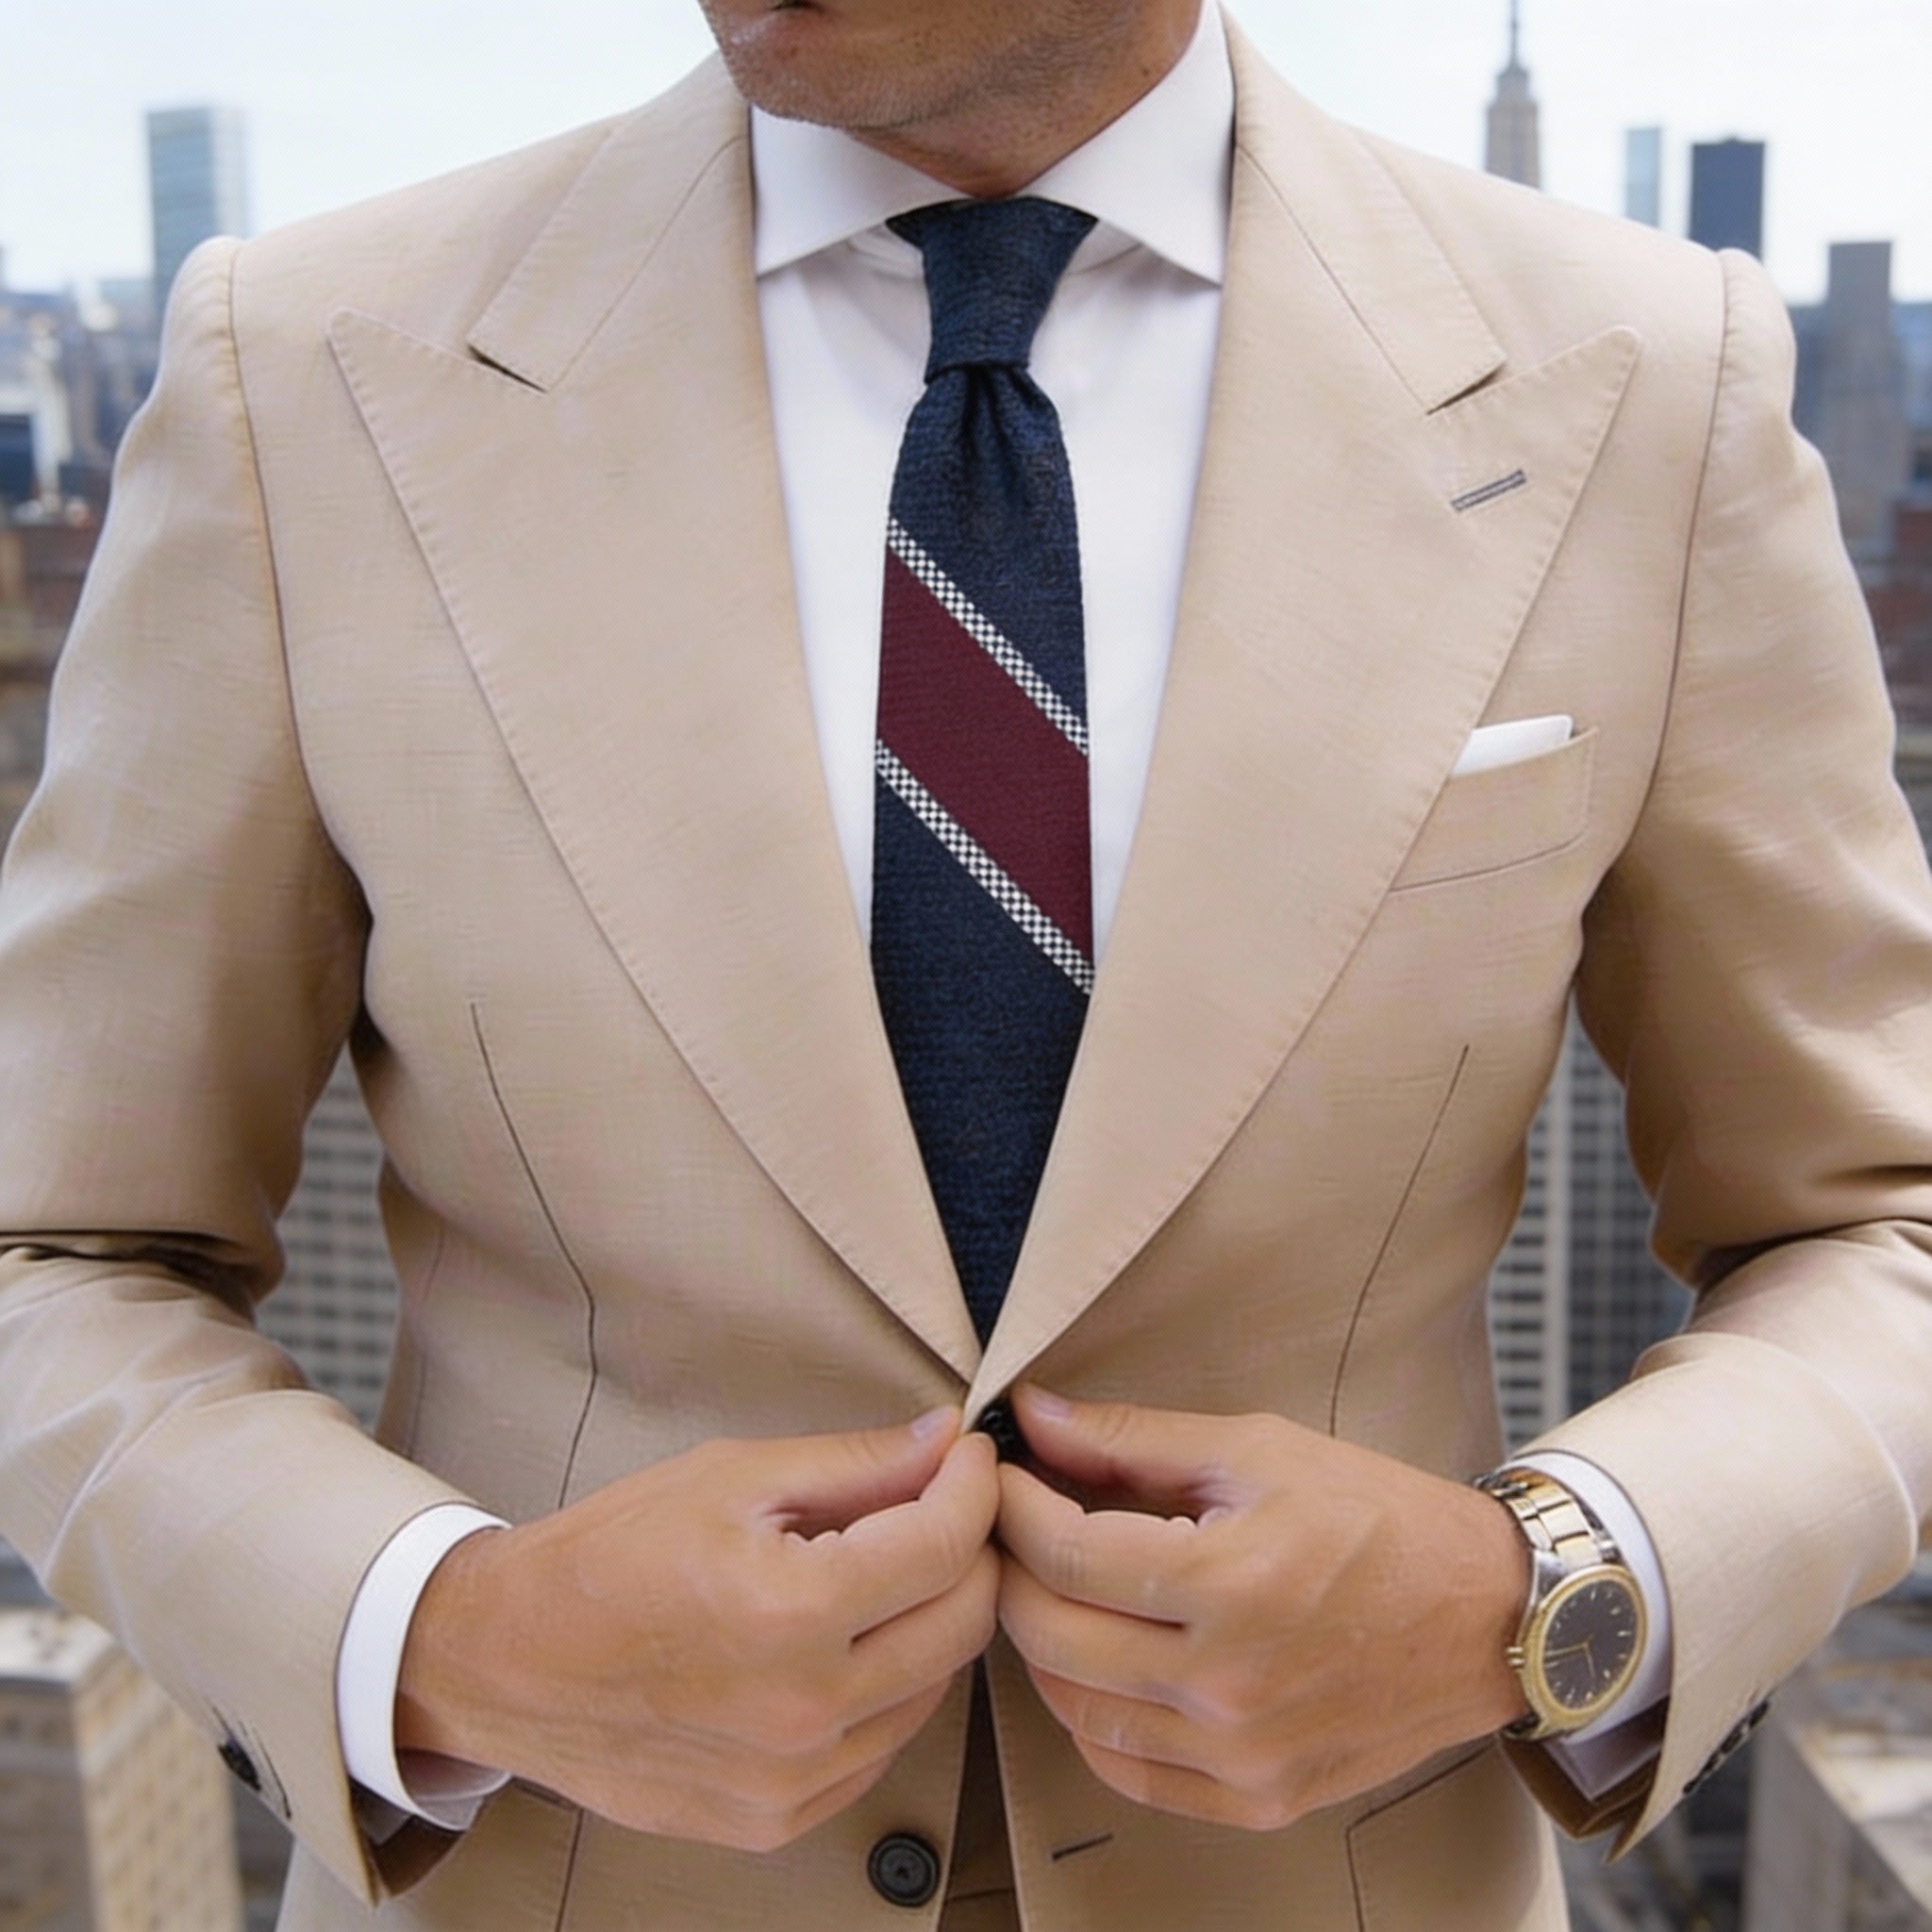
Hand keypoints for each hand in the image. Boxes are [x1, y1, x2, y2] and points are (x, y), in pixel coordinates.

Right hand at [395, 1406, 998, 1851]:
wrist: (504, 1662)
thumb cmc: (607, 1557)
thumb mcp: (730, 1478)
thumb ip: (854, 1464)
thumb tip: (945, 1441)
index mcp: (791, 1612)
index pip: (945, 1545)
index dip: (973, 1487)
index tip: (967, 1457)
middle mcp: (803, 1709)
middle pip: (962, 1623)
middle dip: (970, 1550)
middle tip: (941, 1505)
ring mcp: (791, 1779)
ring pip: (933, 1689)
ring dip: (931, 1620)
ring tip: (881, 1570)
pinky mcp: (775, 1820)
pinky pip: (880, 1747)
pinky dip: (887, 1688)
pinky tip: (843, 1642)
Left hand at [993, 1385, 1528, 1831]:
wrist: (1486, 1614)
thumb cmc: (1377, 1517)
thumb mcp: (1257, 1450)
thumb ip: (1132, 1439)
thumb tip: (1032, 1415)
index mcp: (1230, 1584)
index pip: (1064, 1555)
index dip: (1013, 1507)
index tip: (1003, 1475)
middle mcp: (1229, 1685)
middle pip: (1051, 1636)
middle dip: (1013, 1570)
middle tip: (1016, 1526)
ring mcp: (1242, 1756)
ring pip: (1075, 1711)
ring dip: (1044, 1644)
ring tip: (1058, 1587)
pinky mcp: (1258, 1799)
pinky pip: (1127, 1772)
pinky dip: (1092, 1718)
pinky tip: (1103, 1662)